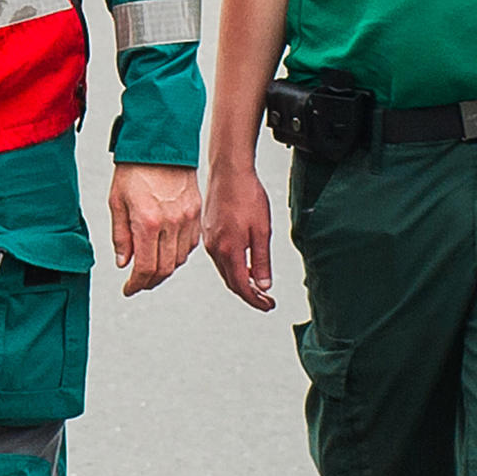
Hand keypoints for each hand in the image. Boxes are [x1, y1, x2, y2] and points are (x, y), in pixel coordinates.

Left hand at [110, 161, 199, 295]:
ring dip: (164, 269)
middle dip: (150, 281)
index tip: (129, 289)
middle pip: (164, 268)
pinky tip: (167, 251)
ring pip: (179, 259)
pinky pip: (191, 244)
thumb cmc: (135, 167)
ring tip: (151, 269)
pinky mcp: (197, 211)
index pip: (145, 267)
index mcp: (147, 222)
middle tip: (138, 284)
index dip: (136, 284)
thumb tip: (124, 262)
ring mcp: (187, 218)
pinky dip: (179, 253)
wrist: (160, 142)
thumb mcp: (117, 201)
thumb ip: (120, 235)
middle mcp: (171, 223)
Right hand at [201, 153, 277, 311]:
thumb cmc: (247, 195)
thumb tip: (262, 285)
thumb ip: (261, 260)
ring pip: (224, 270)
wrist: (229, 169)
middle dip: (249, 294)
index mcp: (228, 250)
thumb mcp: (262, 230)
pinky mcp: (208, 230)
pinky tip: (243, 262)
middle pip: (231, 281)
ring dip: (240, 280)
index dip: (255, 300)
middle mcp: (214, 248)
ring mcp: (209, 239)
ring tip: (256, 283)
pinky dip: (232, 266)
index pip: (241, 286)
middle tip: (266, 299)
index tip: (268, 305)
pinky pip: (219, 257)